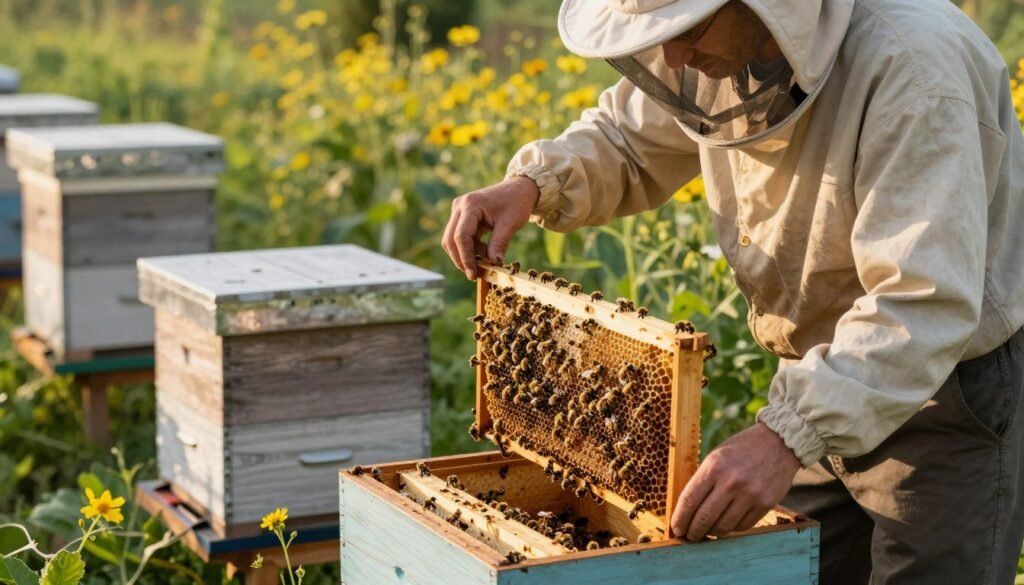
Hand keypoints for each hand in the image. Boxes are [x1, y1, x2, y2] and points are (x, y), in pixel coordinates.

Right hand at [442, 176, 539, 279]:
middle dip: (461, 259)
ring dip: (466, 254)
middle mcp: (460, 207)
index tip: (473, 273)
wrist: (518, 189)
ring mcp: (459, 211)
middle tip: (474, 274)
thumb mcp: (510, 224)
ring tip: (485, 261)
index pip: (461, 236)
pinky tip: (484, 253)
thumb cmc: (516, 203)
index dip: (465, 258)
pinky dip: (470, 249)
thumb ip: (499, 244)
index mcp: (471, 205)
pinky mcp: (462, 217)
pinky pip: (461, 237)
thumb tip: (494, 265)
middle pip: (450, 239)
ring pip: (453, 240)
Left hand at [670, 422, 800, 540]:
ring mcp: (750, 494)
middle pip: (704, 518)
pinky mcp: (765, 503)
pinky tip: (727, 524)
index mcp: (714, 466)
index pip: (689, 500)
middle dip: (693, 532)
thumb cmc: (742, 448)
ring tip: (707, 532)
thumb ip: (703, 479)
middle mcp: (731, 481)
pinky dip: (732, 528)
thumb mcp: (717, 455)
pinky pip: (742, 526)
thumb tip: (687, 508)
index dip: (679, 519)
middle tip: (689, 536)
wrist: (778, 443)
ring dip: (712, 533)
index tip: (676, 528)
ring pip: (723, 526)